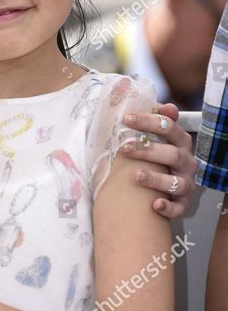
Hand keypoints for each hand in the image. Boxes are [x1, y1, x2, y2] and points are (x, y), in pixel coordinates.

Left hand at [121, 102, 196, 218]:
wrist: (159, 187)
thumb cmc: (154, 157)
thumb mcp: (153, 137)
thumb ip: (154, 119)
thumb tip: (162, 104)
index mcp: (180, 142)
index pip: (169, 126)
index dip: (148, 121)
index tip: (125, 119)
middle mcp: (186, 162)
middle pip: (172, 154)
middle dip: (148, 150)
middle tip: (124, 147)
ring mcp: (186, 183)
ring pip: (176, 182)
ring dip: (156, 178)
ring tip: (135, 175)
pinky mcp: (183, 203)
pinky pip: (179, 207)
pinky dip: (168, 207)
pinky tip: (154, 204)